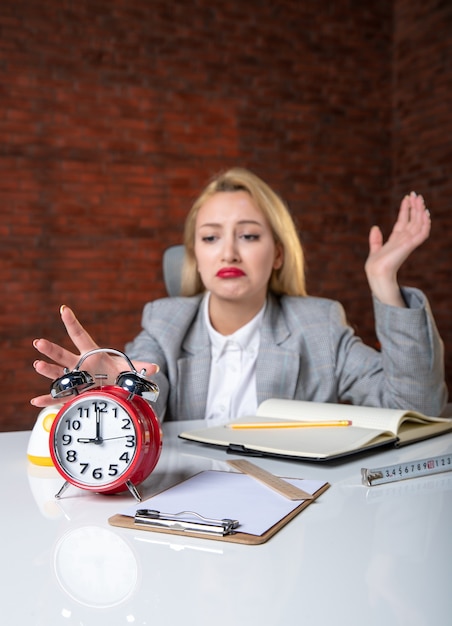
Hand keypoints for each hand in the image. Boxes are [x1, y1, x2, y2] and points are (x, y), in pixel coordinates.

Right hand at [31, 305, 158, 406]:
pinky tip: (35, 400)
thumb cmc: (118, 375)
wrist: (114, 390)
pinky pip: (58, 397)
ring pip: (58, 374)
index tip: (63, 309)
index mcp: (92, 354)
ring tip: (37, 365)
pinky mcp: (73, 394)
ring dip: (47, 370)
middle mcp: (80, 365)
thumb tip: (155, 368)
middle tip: (38, 342)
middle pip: (64, 354)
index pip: (80, 335)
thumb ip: (141, 367)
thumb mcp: (130, 369)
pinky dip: (47, 399)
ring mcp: (75, 379)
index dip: (72, 322)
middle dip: (51, 349)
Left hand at [364, 192, 430, 305]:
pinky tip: (425, 214)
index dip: (406, 209)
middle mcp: (404, 239)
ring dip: (419, 211)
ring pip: (418, 224)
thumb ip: (376, 239)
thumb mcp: (375, 249)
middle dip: (414, 207)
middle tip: (416, 194)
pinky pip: (421, 234)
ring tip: (419, 199)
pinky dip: (425, 224)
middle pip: (412, 220)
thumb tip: (375, 227)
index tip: (407, 197)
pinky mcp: (409, 246)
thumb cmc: (375, 266)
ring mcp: (408, 242)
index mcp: (396, 239)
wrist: (376, 273)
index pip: (404, 221)